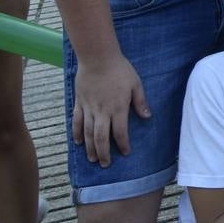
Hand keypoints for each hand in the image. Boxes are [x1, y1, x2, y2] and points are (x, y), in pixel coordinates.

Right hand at [72, 52, 150, 166]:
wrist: (97, 58)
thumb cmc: (120, 70)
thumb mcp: (136, 84)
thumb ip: (140, 102)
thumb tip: (147, 117)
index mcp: (117, 108)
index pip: (120, 132)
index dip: (123, 144)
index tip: (126, 153)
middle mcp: (102, 112)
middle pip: (101, 138)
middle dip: (104, 153)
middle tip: (105, 164)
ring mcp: (88, 108)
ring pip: (87, 133)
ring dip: (90, 148)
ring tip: (93, 159)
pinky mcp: (79, 103)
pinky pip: (76, 121)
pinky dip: (76, 133)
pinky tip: (78, 142)